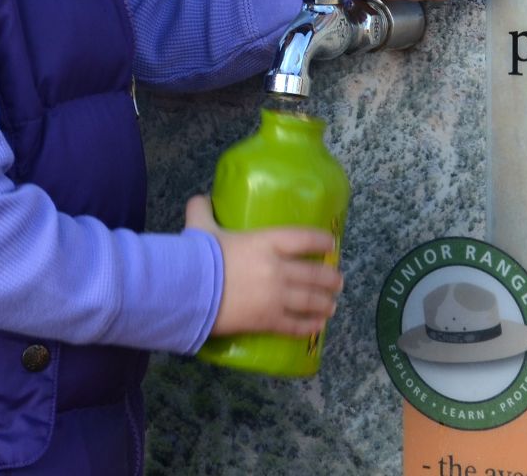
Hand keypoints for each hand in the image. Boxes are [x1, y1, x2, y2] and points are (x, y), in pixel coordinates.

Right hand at [186, 195, 342, 337]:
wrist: (188, 291)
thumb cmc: (198, 257)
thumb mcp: (200, 228)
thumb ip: (202, 211)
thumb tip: (199, 199)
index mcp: (266, 242)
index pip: (304, 238)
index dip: (322, 241)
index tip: (331, 244)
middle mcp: (278, 268)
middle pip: (315, 274)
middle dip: (331, 279)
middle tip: (338, 281)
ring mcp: (276, 297)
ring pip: (311, 301)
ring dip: (325, 303)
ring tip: (332, 306)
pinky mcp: (268, 321)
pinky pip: (295, 325)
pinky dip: (309, 326)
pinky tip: (317, 326)